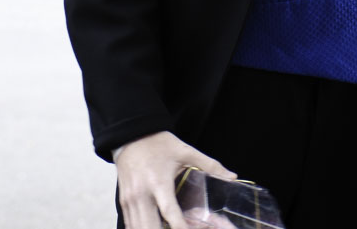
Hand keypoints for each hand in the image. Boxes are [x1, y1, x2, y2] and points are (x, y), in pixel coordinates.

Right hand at [113, 131, 235, 228]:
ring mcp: (130, 200)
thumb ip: (210, 165)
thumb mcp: (185, 152)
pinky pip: (131, 224)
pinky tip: (155, 228)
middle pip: (149, 226)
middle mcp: (142, 194)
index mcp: (159, 182)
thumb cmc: (158, 144)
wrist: (130, 137)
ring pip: (137, 228)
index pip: (169, 212)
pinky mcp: (124, 202)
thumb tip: (232, 177)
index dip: (180, 227)